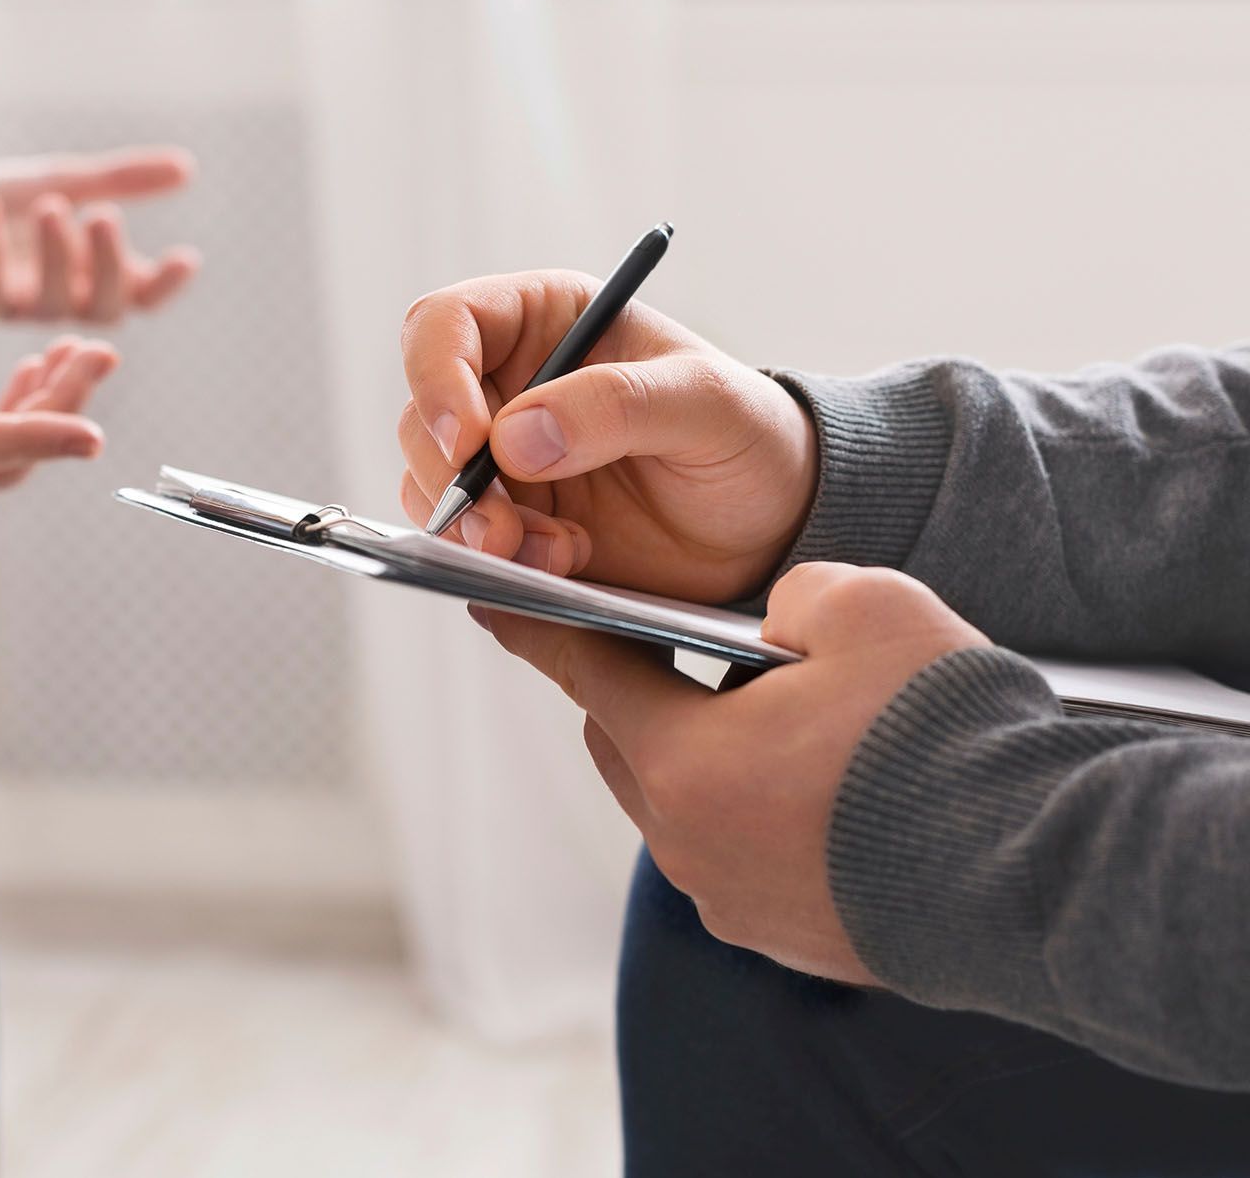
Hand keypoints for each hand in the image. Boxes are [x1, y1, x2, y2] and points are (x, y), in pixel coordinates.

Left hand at [0, 147, 200, 323]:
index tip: (185, 257)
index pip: (139, 295)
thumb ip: (117, 180)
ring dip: (56, 256)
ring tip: (52, 204)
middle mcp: (57, 298)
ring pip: (50, 303)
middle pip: (103, 308)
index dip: (165, 285)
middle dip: (109, 264)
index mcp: (86, 274)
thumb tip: (188, 168)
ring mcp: (13, 308)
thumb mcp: (57, 181)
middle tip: (105, 214)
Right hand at [398, 272, 818, 601]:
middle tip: (502, 527)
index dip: (436, 377)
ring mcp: (504, 457)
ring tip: (553, 552)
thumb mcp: (705, 405)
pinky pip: (462, 538)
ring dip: (473, 527)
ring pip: (428, 483)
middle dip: (449, 477)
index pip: (445, 325)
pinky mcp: (511, 520)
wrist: (771, 528)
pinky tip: (563, 562)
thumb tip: (514, 437)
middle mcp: (510, 384)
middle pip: (422, 415)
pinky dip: (496, 559)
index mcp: (548, 321)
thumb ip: (616, 405)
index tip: (469, 441)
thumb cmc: (750, 439)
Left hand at [475, 562, 986, 982]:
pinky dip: (755, 812)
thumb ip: (792, 596)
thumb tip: (778, 625)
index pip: (589, 676)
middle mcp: (691, 845)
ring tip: (773, 716)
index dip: (542, 630)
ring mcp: (736, 902)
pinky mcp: (788, 936)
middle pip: (629, 747)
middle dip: (640, 693)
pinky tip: (820, 784)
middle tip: (672, 650)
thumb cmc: (946, 738)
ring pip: (684, 807)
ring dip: (707, 757)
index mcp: (685, 764)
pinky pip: (739, 856)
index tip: (490, 607)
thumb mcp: (864, 607)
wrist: (1041, 871)